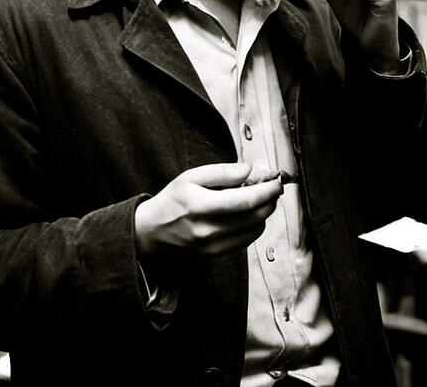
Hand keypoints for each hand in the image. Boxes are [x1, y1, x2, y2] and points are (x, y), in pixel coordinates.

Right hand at [134, 162, 281, 263]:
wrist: (149, 234)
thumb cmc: (171, 201)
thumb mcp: (191, 177)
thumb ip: (222, 172)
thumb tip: (249, 170)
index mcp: (201, 206)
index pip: (247, 200)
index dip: (268, 190)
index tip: (277, 181)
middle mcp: (208, 230)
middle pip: (256, 217)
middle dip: (270, 201)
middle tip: (271, 188)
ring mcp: (212, 247)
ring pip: (255, 231)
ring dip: (263, 214)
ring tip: (255, 201)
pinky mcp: (214, 257)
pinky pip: (245, 242)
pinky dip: (252, 227)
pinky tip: (244, 216)